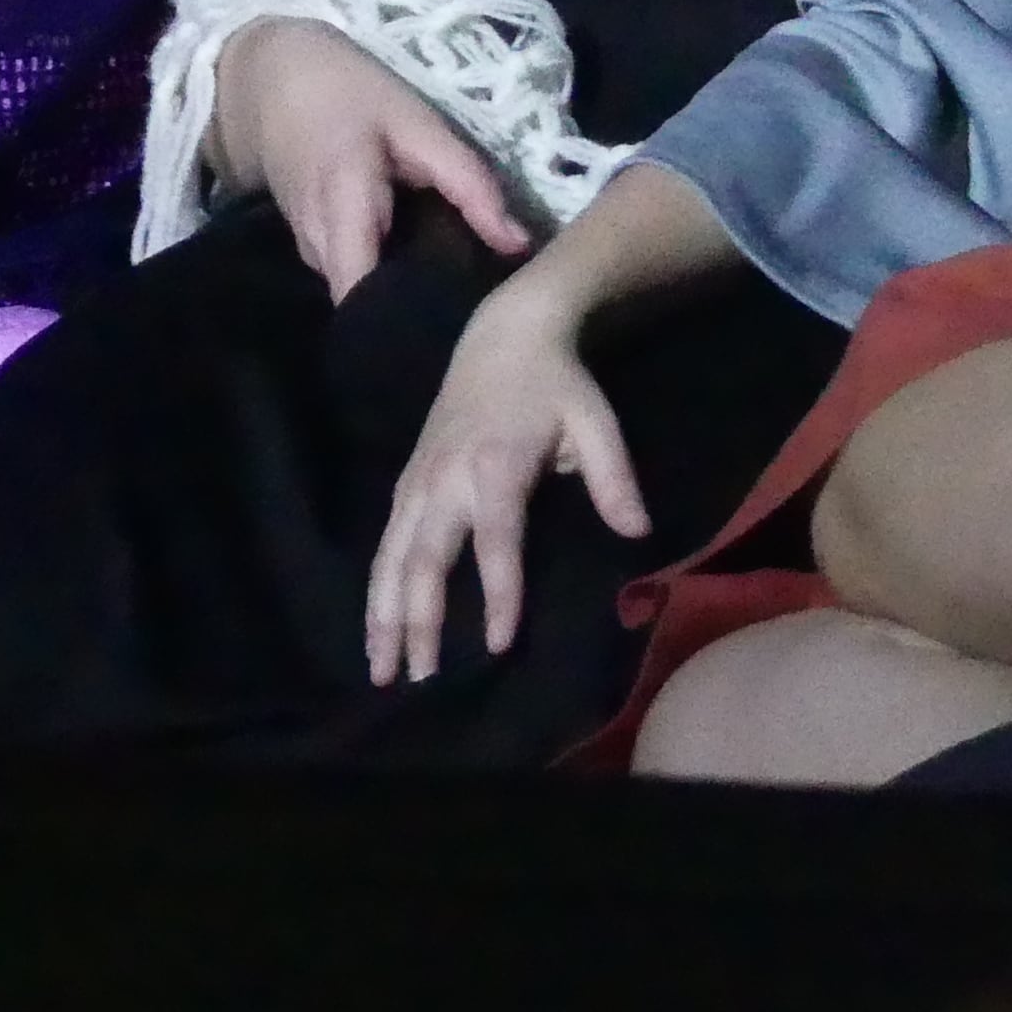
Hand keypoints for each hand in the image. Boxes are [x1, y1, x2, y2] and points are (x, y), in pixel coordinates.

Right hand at [215, 18, 531, 298]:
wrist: (276, 80)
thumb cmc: (351, 95)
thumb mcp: (418, 125)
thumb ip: (467, 182)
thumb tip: (519, 246)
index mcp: (342, 211)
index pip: (363, 299)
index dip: (407, 325)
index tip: (459, 330)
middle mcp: (318, 247)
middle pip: (367, 307)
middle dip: (417, 314)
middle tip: (476, 309)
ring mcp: (309, 253)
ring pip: (360, 294)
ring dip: (403, 294)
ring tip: (455, 289)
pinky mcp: (313, 251)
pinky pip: (354, 276)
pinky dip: (387, 274)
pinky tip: (420, 263)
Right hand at [364, 275, 646, 685]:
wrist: (501, 333)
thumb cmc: (556, 384)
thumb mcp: (596, 422)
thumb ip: (614, 478)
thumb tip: (637, 532)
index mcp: (495, 467)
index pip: (495, 542)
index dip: (496, 594)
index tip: (496, 646)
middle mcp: (447, 478)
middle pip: (426, 558)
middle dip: (419, 620)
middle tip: (423, 678)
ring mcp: (420, 480)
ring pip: (392, 556)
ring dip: (383, 613)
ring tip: (381, 670)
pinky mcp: (407, 480)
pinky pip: (385, 542)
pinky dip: (376, 587)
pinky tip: (375, 626)